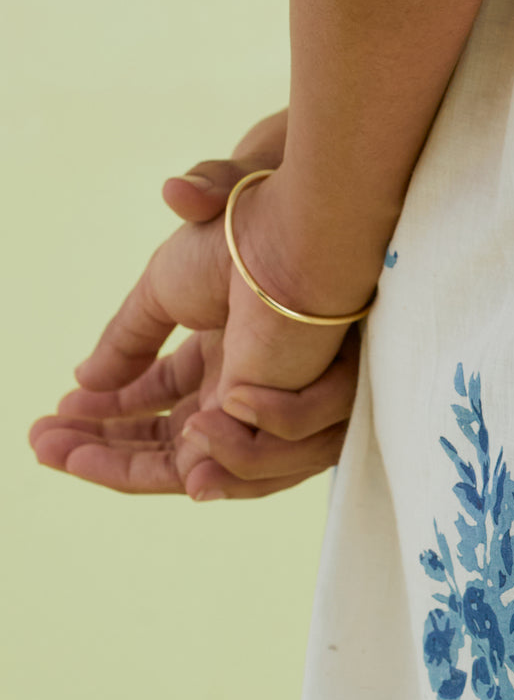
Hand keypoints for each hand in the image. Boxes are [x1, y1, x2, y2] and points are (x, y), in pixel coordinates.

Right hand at [29, 109, 366, 499]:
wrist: (281, 233)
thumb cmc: (234, 245)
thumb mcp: (162, 290)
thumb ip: (127, 339)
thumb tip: (82, 380)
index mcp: (218, 355)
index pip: (157, 406)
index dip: (103, 420)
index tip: (51, 424)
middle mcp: (241, 385)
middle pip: (167, 446)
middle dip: (102, 452)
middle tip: (45, 449)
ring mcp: (262, 405)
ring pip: (198, 466)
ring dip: (129, 465)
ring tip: (77, 451)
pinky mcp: (282, 417)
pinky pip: (240, 461)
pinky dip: (201, 459)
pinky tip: (177, 432)